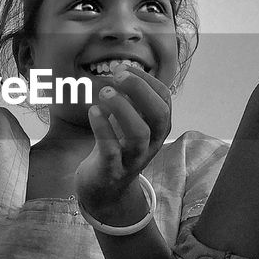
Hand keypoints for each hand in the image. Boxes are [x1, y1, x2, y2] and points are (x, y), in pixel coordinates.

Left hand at [74, 65, 171, 219]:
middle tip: (118, 75)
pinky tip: (93, 112)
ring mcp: (133, 158)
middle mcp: (151, 143)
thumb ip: (132, 101)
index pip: (164, 99)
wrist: (105, 189)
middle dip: (140, 90)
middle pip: (159, 115)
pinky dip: (102, 128)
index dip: (147, 80)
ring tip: (105, 92)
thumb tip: (124, 70)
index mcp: (158, 128)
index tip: (125, 68)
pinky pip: (111, 149)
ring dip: (123, 108)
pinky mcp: (112, 170)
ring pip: (139, 134)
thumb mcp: (131, 123)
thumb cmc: (118, 147)